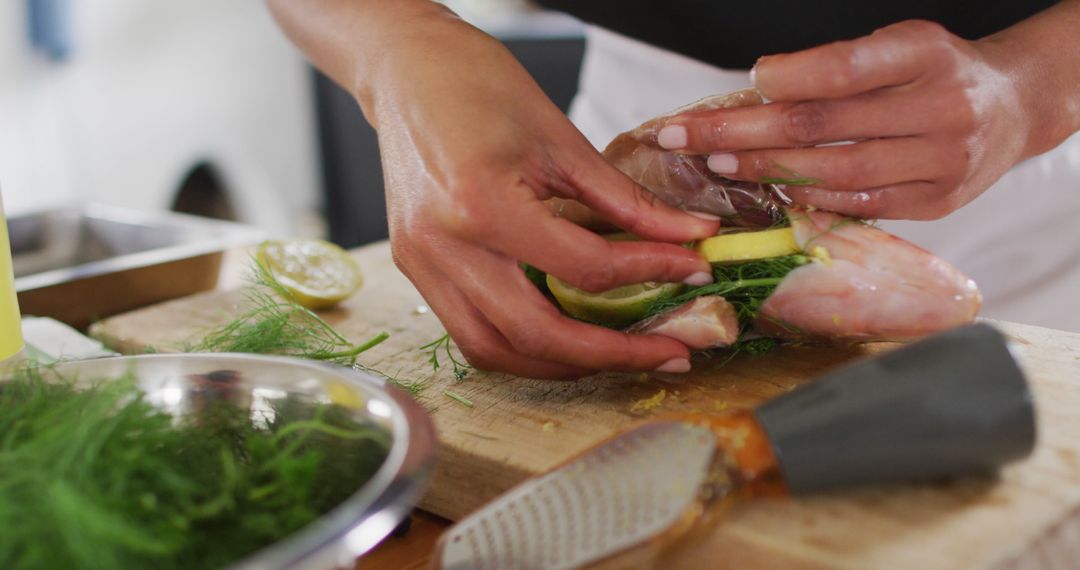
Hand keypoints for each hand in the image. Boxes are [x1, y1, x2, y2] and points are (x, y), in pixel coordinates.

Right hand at [371, 19, 718, 377]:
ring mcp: (422, 265)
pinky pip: (470, 332)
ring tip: (617, 355)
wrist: (407, 69)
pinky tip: (562, 335)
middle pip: (536, 336)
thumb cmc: (480, 86)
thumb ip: (625, 200)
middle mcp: (445, 249)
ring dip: (562, 365)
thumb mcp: (562, 138)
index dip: (649, 272)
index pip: (583, 268)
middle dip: (612, 355)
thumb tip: (689, 236)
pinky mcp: (415, 270)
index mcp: (482, 205)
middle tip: (670, 354)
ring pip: (495, 351)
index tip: (693, 271)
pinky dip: (520, 346)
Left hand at [655, 20, 1036, 219]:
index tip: (747, 82)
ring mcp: (942, 161)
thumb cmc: (935, 73)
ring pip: (837, 173)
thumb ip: (837, 69)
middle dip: (744, 130)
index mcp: (925, 54)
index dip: (788, 78)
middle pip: (824, 125)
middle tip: (688, 136)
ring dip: (768, 170)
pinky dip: (812, 199)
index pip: (843, 68)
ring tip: (721, 164)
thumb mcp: (898, 47)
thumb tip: (755, 95)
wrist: (1014, 107)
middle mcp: (940, 107)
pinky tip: (774, 192)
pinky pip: (862, 206)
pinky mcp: (939, 202)